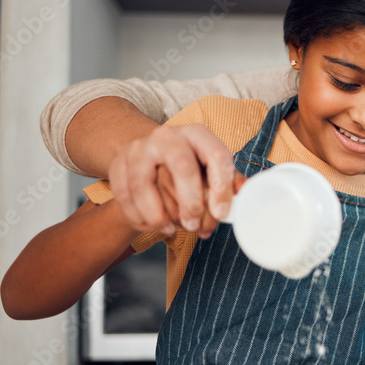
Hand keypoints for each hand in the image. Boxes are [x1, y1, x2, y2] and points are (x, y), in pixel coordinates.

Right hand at [108, 124, 236, 237]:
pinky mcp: (118, 163)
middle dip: (189, 201)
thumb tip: (246, 195)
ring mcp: (139, 148)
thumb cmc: (189, 167)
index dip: (221, 187)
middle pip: (181, 165)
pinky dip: (137, 216)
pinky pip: (123, 194)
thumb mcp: (211, 168)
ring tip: (170, 230)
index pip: (216, 155)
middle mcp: (168, 136)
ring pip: (142, 182)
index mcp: (198, 135)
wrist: (150, 158)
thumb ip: (229, 182)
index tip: (221, 213)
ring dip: (157, 213)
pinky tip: (151, 225)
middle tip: (193, 225)